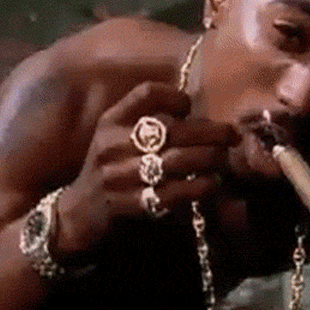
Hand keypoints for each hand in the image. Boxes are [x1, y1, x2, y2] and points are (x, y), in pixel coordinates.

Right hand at [55, 81, 239, 255]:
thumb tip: (193, 111)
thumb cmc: (108, 171)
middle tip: (233, 135)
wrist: (76, 215)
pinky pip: (169, 193)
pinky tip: (212, 185)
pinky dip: (195, 188)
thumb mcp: (116, 139)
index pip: (145, 94)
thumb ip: (145, 122)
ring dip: (208, 158)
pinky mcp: (126, 204)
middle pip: (170, 129)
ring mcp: (118, 175)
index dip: (174, 95)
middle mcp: (112, 144)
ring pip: (174, 160)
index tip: (192, 106)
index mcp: (111, 122)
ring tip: (227, 159)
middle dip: (209, 132)